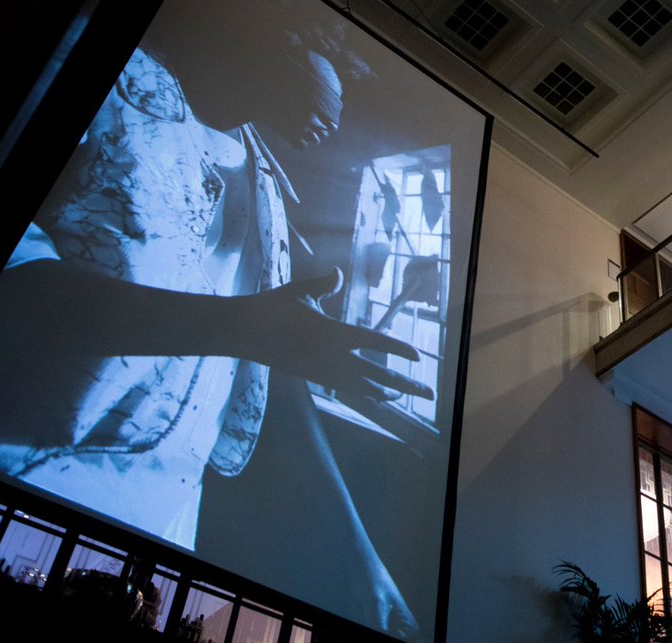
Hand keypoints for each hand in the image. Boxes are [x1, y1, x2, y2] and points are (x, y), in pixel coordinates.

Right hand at [236, 269, 433, 400]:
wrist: (241, 333)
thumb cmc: (271, 307)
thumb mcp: (300, 291)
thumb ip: (324, 285)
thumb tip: (339, 275)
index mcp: (334, 334)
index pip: (375, 343)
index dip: (398, 350)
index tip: (418, 357)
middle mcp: (333, 358)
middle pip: (378, 377)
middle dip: (406, 386)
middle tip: (430, 396)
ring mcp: (323, 372)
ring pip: (363, 389)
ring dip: (385, 393)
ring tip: (403, 396)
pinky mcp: (312, 379)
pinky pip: (345, 390)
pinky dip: (362, 393)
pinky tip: (370, 394)